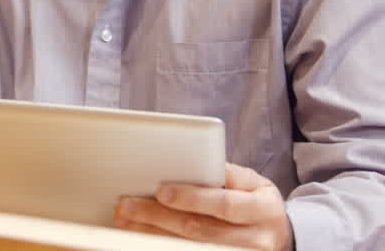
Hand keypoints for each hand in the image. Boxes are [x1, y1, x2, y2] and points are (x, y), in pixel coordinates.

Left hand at [115, 163, 292, 249]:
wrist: (278, 236)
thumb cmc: (256, 202)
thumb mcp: (252, 184)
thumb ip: (224, 174)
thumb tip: (186, 162)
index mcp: (263, 209)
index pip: (225, 205)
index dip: (192, 198)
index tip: (161, 191)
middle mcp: (256, 239)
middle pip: (201, 230)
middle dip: (159, 217)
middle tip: (127, 205)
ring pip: (190, 247)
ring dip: (152, 234)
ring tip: (126, 221)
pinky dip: (161, 244)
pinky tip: (141, 236)